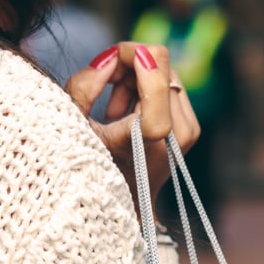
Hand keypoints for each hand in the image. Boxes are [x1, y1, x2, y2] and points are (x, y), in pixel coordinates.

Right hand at [66, 43, 201, 214]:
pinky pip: (171, 87)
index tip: (109, 59)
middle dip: (130, 64)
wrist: (124, 208)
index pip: (157, 74)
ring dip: (137, 78)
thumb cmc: (91, 169)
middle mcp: (176, 132)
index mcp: (149, 136)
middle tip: (104, 85)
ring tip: (112, 107)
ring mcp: (188, 131)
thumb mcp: (73, 127)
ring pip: (167, 72)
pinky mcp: (191, 129)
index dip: (134, 55)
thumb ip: (84, 87)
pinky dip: (147, 89)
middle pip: (162, 64)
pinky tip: (126, 111)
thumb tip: (109, 57)